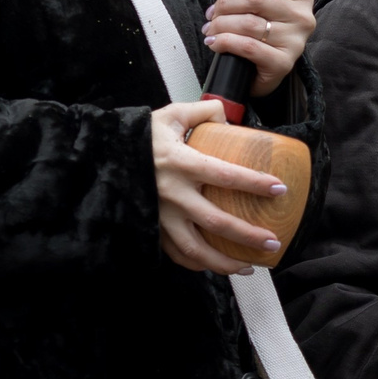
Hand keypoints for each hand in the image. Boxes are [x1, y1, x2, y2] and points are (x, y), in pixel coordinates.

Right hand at [153, 100, 288, 273]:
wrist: (98, 156)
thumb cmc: (137, 135)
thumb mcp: (170, 115)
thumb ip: (203, 112)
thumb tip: (228, 117)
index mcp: (180, 162)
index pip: (225, 175)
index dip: (254, 183)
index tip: (279, 188)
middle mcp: (171, 193)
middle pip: (215, 221)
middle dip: (247, 235)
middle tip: (273, 241)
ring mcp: (159, 215)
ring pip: (195, 248)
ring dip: (224, 262)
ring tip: (249, 266)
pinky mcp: (150, 228)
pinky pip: (175, 253)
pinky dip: (197, 263)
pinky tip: (216, 265)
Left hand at [204, 0, 315, 96]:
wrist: (260, 68)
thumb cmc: (256, 26)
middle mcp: (303, 16)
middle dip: (225, 4)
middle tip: (213, 14)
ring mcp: (296, 41)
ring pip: (249, 24)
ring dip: (221, 25)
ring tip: (211, 30)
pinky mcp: (283, 63)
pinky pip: (249, 47)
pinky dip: (225, 43)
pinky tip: (215, 43)